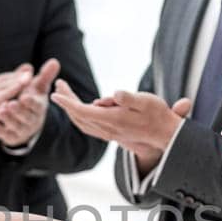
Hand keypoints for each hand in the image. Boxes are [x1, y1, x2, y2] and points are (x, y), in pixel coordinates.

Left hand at [0, 59, 60, 147]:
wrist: (28, 121)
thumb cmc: (32, 99)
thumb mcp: (39, 88)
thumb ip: (45, 75)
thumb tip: (55, 61)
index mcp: (38, 108)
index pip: (37, 105)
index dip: (31, 102)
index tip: (24, 97)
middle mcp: (32, 120)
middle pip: (26, 117)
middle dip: (18, 111)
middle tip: (10, 104)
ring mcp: (22, 130)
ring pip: (16, 126)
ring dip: (8, 119)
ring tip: (0, 111)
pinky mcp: (12, 137)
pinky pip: (6, 136)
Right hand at [0, 66, 33, 146]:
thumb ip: (12, 80)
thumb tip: (29, 66)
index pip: (3, 78)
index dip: (17, 75)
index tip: (30, 72)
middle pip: (0, 86)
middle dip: (15, 82)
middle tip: (29, 78)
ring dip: (7, 94)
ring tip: (20, 89)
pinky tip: (8, 109)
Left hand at [51, 82, 189, 167]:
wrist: (166, 135)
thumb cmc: (158, 115)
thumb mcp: (147, 101)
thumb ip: (129, 98)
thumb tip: (114, 94)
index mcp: (113, 119)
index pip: (84, 111)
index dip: (68, 103)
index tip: (55, 93)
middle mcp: (108, 129)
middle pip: (79, 115)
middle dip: (66, 101)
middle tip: (58, 85)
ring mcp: (109, 133)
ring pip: (82, 122)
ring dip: (70, 109)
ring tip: (64, 93)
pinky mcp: (111, 134)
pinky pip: (88, 127)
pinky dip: (78, 117)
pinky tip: (77, 109)